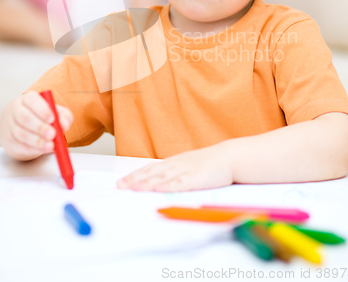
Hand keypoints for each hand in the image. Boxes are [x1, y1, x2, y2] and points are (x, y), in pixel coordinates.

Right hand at [0, 91, 72, 160]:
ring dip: (37, 141)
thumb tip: (64, 124)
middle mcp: (16, 110)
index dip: (42, 109)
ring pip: (21, 133)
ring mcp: (9, 126)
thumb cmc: (41, 117)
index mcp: (27, 99)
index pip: (32, 100)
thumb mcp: (55, 112)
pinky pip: (19, 145)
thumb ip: (63, 116)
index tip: (52, 118)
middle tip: (52, 134)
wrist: (22, 127)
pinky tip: (43, 149)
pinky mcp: (9, 141)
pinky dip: (32, 149)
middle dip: (40, 127)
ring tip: (50, 145)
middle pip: (24, 117)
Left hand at [116, 142, 233, 191]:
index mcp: (173, 162)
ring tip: (134, 188)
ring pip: (163, 177)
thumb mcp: (186, 165)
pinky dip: (169, 186)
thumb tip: (156, 181)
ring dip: (147, 183)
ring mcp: (186, 170)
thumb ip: (172, 172)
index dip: (134, 175)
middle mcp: (176, 165)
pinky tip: (159, 189)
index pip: (149, 168)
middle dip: (135, 180)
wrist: (228, 157)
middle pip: (152, 172)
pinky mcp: (196, 178)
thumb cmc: (207, 163)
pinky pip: (181, 183)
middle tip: (120, 186)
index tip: (121, 182)